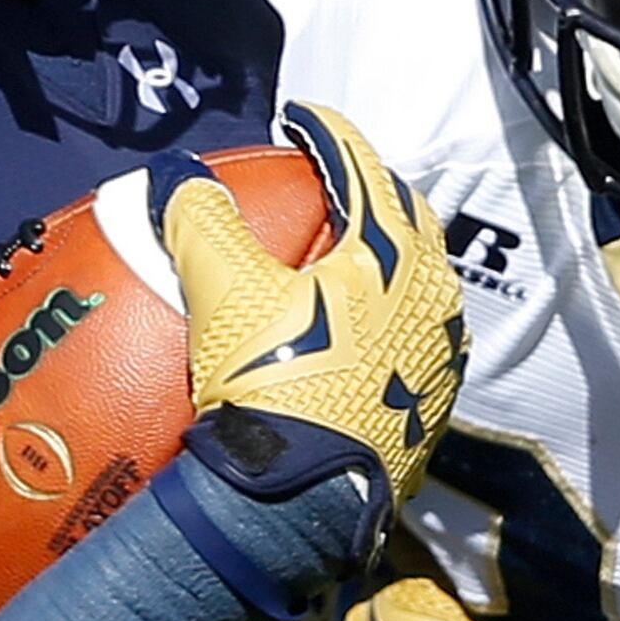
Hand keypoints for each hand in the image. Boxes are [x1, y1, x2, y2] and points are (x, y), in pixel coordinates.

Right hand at [163, 103, 464, 510]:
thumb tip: (178, 174)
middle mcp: (433, 294)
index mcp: (393, 254)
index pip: (362, 167)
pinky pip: (417, 329)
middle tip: (328, 177)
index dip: (327, 132)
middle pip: (406, 214)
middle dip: (369, 186)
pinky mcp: (434, 398)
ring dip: (385, 249)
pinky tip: (353, 322)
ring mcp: (440, 349)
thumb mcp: (225, 295)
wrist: (303, 503)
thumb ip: (202, 222)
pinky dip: (388, 307)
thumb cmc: (271, 388)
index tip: (300, 117)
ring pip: (420, 273)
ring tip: (341, 246)